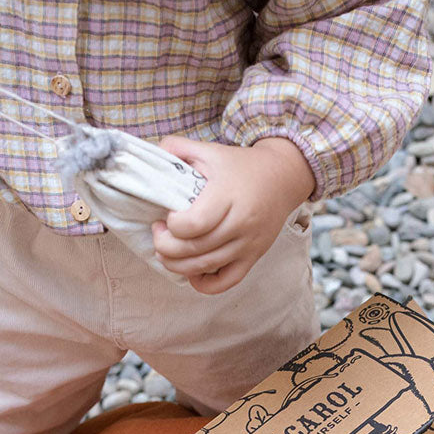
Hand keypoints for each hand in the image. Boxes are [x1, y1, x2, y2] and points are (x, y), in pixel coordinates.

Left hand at [151, 136, 314, 294]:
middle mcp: (240, 223)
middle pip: (195, 249)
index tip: (166, 217)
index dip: (171, 226)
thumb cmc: (241, 166)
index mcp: (227, 195)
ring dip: (177, 266)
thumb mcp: (210, 151)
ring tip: (166, 252)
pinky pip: (227, 281)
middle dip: (166, 247)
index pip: (194, 224)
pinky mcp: (253, 257)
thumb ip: (178, 148)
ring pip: (206, 267)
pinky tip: (192, 272)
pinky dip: (205, 284)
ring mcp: (248, 244)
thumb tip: (151, 155)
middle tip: (159, 235)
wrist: (282, 178)